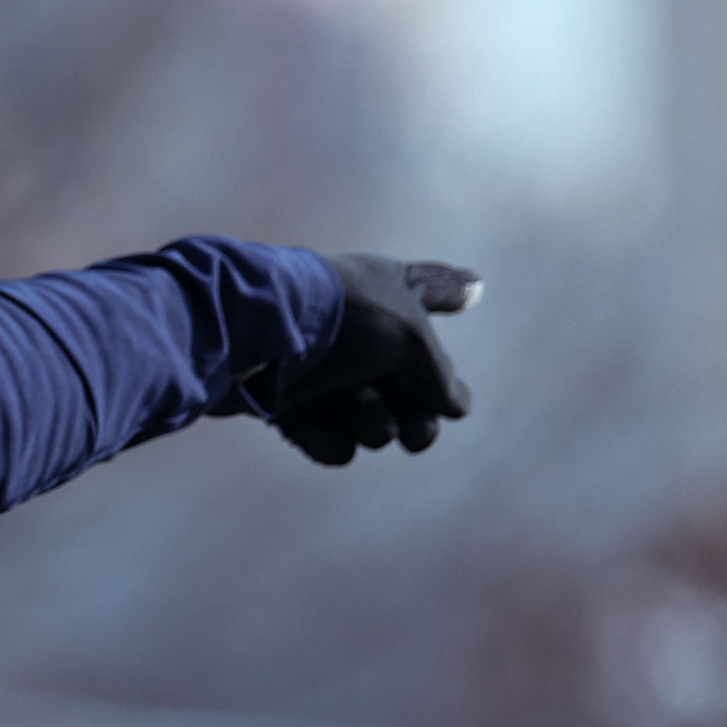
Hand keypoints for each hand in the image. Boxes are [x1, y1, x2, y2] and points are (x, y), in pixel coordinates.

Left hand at [271, 255, 479, 463]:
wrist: (253, 336)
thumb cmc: (340, 320)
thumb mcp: (407, 340)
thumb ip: (438, 376)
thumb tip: (458, 407)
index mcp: (387, 288)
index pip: (430, 285)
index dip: (451, 287)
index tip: (473, 287)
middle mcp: (356, 324)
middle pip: (406, 378)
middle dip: (418, 412)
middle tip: (418, 437)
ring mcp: (320, 364)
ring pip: (367, 412)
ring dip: (374, 425)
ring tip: (373, 427)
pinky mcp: (285, 402)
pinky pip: (323, 434)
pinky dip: (330, 441)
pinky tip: (333, 441)